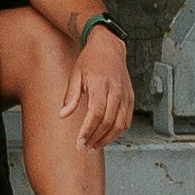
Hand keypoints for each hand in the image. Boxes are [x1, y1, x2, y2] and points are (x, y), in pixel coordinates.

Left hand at [61, 28, 134, 149]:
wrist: (109, 47)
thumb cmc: (90, 60)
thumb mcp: (75, 74)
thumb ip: (71, 97)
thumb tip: (62, 115)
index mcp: (101, 83)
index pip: (96, 113)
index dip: (88, 130)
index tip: (79, 142)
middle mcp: (117, 90)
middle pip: (108, 122)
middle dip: (96, 138)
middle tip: (84, 147)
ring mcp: (126, 95)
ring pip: (120, 125)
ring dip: (107, 139)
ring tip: (93, 146)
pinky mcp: (131, 99)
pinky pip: (126, 121)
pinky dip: (117, 132)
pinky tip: (105, 136)